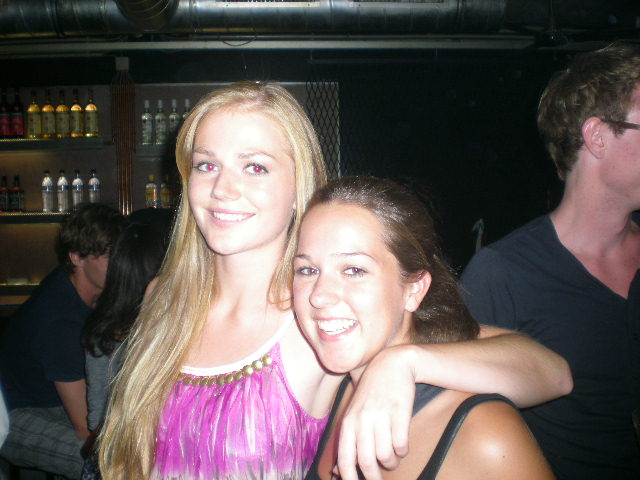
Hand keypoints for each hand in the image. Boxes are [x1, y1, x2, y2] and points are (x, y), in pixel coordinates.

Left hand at [336, 345, 416, 479]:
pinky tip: (401, 445)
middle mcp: (362, 420)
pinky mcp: (399, 413)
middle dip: (374, 479)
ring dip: (391, 463)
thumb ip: (346, 443)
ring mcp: (380, 416)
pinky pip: (401, 446)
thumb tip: (337, 472)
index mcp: (348, 422)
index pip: (345, 459)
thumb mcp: (354, 415)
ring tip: (392, 458)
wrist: (392, 365)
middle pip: (366, 462)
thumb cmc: (371, 394)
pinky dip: (402, 451)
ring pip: (386, 457)